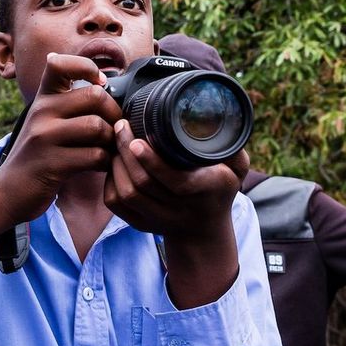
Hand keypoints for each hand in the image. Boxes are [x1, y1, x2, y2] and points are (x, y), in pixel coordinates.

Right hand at [0, 53, 122, 222]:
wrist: (9, 191)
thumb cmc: (39, 155)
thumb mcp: (47, 122)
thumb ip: (69, 103)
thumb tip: (106, 86)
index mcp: (43, 98)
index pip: (60, 63)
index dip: (87, 67)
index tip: (100, 83)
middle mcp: (42, 112)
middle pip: (95, 96)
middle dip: (115, 113)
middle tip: (116, 129)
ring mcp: (44, 137)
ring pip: (97, 126)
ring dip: (112, 141)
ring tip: (109, 149)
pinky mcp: (51, 163)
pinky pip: (94, 155)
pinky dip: (106, 162)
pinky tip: (102, 166)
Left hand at [104, 119, 248, 307]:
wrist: (204, 231)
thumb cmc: (219, 190)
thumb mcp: (236, 169)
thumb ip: (232, 145)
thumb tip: (223, 114)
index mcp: (204, 191)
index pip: (176, 181)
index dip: (153, 161)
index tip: (138, 140)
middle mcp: (179, 209)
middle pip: (142, 183)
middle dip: (126, 151)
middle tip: (122, 126)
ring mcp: (156, 220)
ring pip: (126, 193)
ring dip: (116, 163)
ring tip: (117, 138)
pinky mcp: (139, 223)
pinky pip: (115, 203)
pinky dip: (109, 179)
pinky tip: (114, 161)